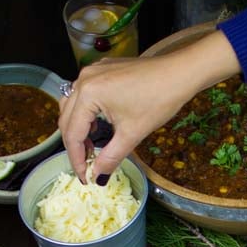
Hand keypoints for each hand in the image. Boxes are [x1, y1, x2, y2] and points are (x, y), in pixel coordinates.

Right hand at [58, 30, 241, 181]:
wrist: (179, 73)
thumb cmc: (158, 101)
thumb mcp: (132, 134)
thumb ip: (110, 157)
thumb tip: (97, 176)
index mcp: (88, 94)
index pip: (72, 133)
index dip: (76, 159)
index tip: (83, 177)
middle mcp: (84, 79)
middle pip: (67, 119)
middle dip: (75, 145)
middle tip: (87, 166)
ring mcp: (92, 71)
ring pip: (72, 105)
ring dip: (78, 128)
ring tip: (92, 148)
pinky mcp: (101, 69)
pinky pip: (84, 94)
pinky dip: (85, 113)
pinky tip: (98, 125)